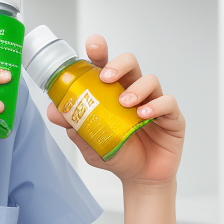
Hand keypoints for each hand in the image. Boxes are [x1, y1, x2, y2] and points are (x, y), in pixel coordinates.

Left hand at [46, 34, 185, 189]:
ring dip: (135, 89)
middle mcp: (132, 91)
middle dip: (118, 64)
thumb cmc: (116, 153)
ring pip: (149, 80)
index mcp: (110, 92)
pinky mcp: (171, 117)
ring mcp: (153, 102)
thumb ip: (72, 123)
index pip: (105, 66)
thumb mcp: (88, 139)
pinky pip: (168, 102)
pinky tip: (143, 114)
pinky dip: (155, 106)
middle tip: (105, 77)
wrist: (139, 179)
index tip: (93, 45)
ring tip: (124, 104)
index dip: (100, 52)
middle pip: (130, 64)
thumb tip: (52, 110)